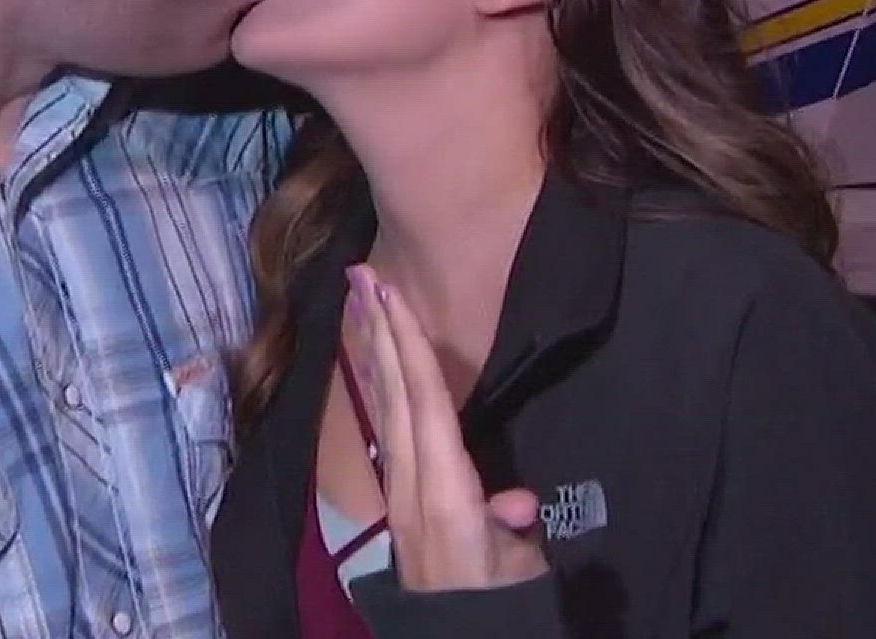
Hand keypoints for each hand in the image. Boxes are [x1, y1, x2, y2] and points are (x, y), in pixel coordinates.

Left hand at [343, 264, 548, 592]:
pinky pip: (389, 429)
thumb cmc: (500, 601)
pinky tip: (376, 368)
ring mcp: (401, 493)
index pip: (425, 403)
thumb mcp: (516, 561)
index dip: (408, 346)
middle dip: (379, 332)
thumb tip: (509, 500)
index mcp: (445, 491)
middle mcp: (413, 484)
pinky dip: (381, 388)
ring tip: (363, 304)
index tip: (390, 294)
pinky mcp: (401, 503)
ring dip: (375, 352)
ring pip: (386, 408)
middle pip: (394, 394)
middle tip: (359, 275)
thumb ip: (509, 521)